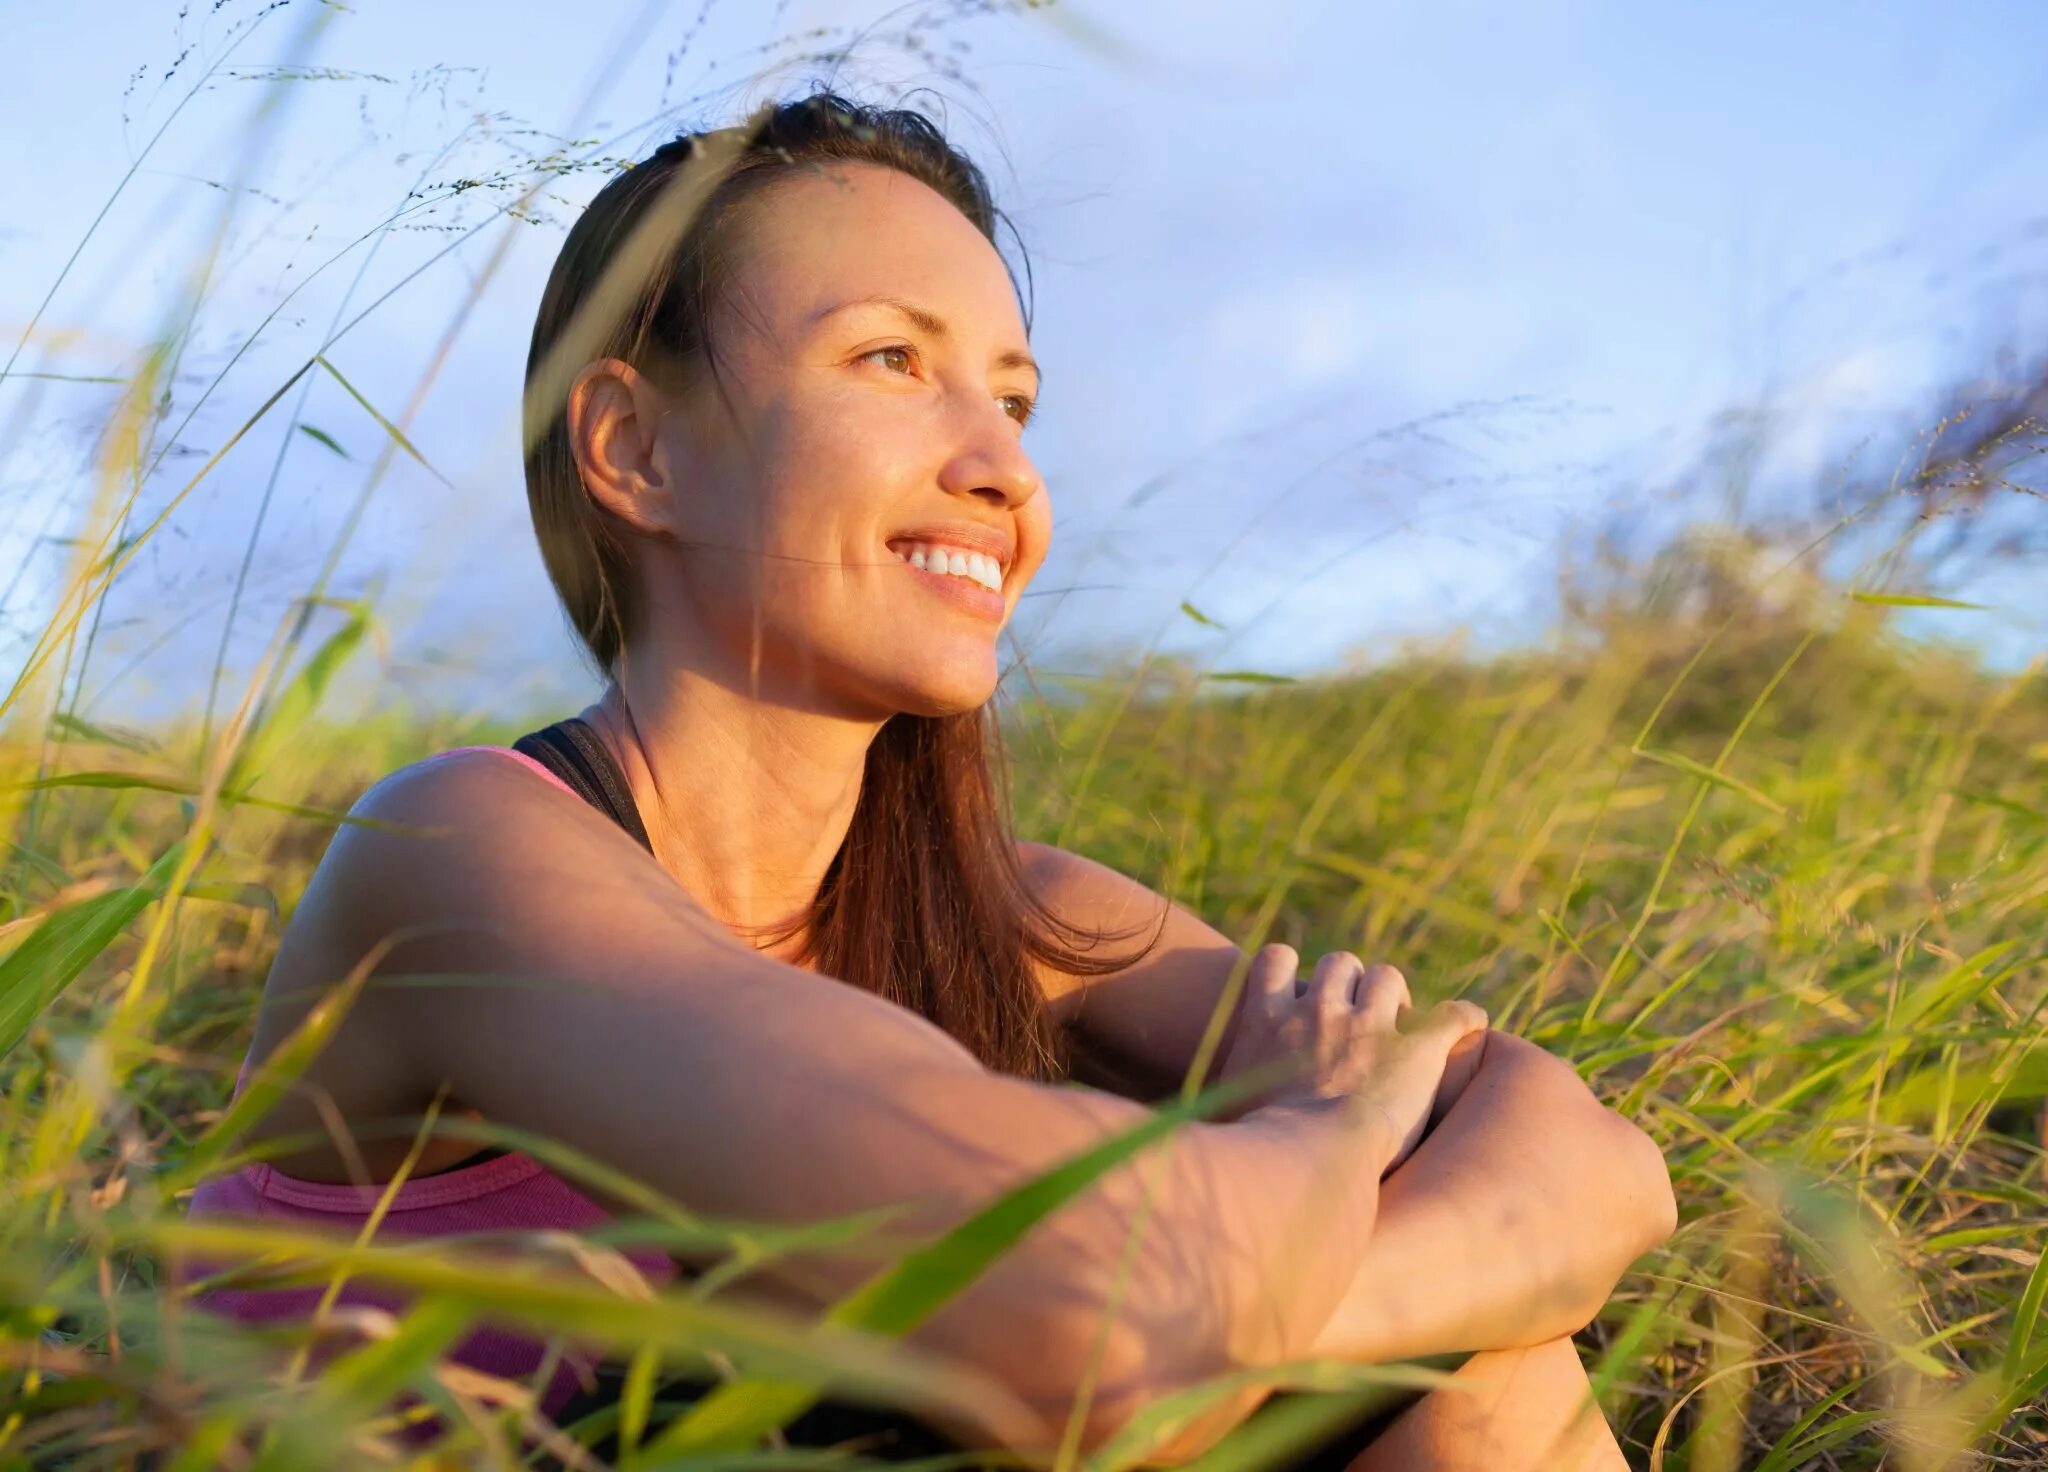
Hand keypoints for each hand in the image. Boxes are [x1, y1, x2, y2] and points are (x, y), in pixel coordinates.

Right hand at [1220, 944, 1487, 1172]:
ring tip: (1402, 1022)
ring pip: (1388, 977)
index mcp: (1265, 1019)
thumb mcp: (1203, 1120)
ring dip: (1394, 995)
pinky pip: (1453, 1014)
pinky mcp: (1418, 1049)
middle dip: (1349, 982)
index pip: (1275, 958)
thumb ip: (1196, 1105)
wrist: (1304, 1165)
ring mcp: (1370, 1025)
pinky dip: (1462, 1019)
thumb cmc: (1245, 1154)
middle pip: (1339, 962)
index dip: (1292, 970)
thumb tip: (1157, 1130)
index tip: (1299, 994)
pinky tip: (1468, 1028)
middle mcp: (1317, 1009)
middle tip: (1357, 1017)